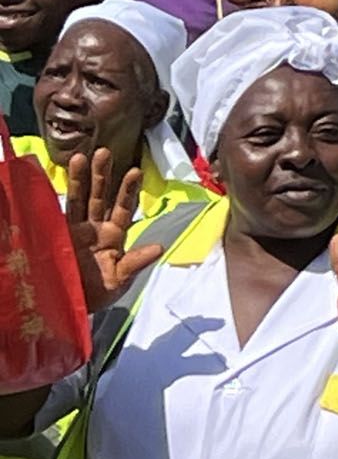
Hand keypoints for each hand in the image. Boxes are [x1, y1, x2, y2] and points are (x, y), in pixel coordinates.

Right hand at [62, 151, 164, 314]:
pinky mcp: (57, 237)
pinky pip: (59, 214)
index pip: (123, 208)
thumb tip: (160, 247)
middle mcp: (94, 228)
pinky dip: (59, 199)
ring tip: (81, 157)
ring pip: (79, 200)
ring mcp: (74, 231)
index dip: (127, 191)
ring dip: (80, 179)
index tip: (135, 171)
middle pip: (99, 197)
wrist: (71, 306)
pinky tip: (56, 181)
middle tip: (105, 151)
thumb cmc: (98, 293)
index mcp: (113, 236)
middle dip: (102, 175)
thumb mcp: (120, 280)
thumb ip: (136, 262)